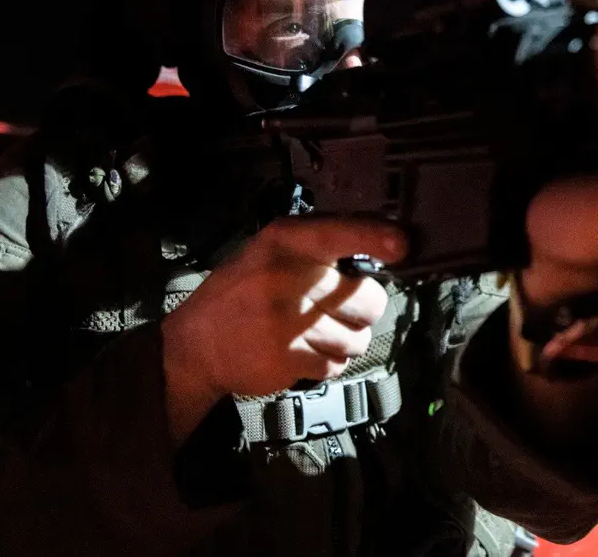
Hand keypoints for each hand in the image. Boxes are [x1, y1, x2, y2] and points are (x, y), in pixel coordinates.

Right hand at [161, 216, 405, 442]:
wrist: (195, 345)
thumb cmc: (244, 294)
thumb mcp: (272, 253)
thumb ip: (320, 248)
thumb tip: (386, 249)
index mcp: (285, 242)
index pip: (338, 233)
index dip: (373, 237)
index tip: (401, 245)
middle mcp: (286, 277)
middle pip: (367, 300)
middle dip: (361, 312)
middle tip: (336, 311)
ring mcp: (286, 320)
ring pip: (356, 339)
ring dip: (343, 342)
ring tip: (311, 333)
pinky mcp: (286, 358)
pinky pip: (335, 365)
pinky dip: (325, 364)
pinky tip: (299, 352)